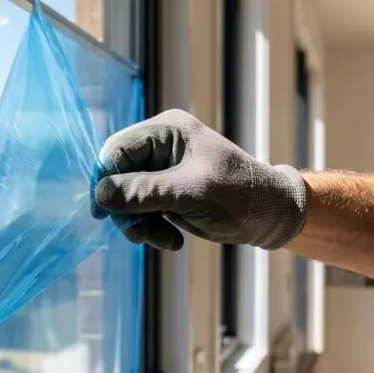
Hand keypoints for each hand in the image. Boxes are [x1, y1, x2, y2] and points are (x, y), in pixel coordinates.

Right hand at [91, 109, 306, 250]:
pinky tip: (173, 241)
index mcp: (168, 131)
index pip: (118, 149)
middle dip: (126, 209)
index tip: (102, 212)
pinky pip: (143, 213)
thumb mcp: (191, 193)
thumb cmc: (240, 196)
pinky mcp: (168, 195)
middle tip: (137, 236)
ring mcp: (164, 171)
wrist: (272, 217)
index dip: (105, 178)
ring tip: (163, 242)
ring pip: (128, 199)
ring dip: (140, 225)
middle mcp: (162, 147)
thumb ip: (145, 192)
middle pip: (119, 176)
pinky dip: (152, 230)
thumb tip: (100, 196)